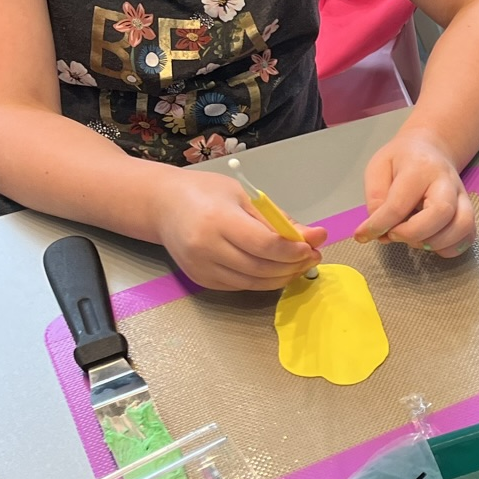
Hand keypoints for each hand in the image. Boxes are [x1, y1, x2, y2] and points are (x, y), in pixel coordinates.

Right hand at [152, 168, 325, 290]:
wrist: (163, 206)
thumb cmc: (205, 193)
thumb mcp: (243, 195)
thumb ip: (276, 219)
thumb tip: (313, 236)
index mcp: (218, 221)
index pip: (264, 244)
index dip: (293, 250)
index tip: (313, 244)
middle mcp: (207, 248)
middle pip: (261, 267)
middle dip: (294, 264)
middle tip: (315, 255)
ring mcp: (202, 268)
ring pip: (253, 282)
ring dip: (283, 275)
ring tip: (301, 263)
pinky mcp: (202, 280)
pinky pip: (241, 285)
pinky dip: (264, 280)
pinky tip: (277, 268)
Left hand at [355, 125, 474, 254]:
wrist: (431, 149)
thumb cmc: (401, 160)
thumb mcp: (378, 168)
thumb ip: (375, 197)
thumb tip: (379, 229)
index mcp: (420, 167)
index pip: (400, 203)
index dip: (379, 224)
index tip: (363, 235)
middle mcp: (447, 181)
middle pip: (441, 212)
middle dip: (413, 233)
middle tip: (394, 234)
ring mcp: (462, 197)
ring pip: (462, 226)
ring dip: (434, 242)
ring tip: (414, 239)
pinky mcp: (469, 211)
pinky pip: (468, 236)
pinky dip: (449, 248)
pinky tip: (430, 242)